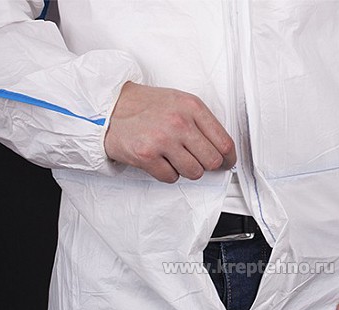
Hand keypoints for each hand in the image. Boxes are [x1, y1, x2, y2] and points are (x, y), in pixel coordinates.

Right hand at [104, 82, 235, 181]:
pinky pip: (171, 178)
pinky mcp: (147, 156)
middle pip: (212, 161)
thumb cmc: (147, 107)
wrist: (110, 108)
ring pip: (194, 173)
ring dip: (186, 170)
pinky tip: (159, 160)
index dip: (228, 158)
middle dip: (206, 165)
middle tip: (196, 160)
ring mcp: (163, 140)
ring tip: (174, 157)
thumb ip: (202, 123)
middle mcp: (179, 122)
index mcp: (192, 107)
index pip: (224, 143)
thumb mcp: (180, 103)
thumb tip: (223, 151)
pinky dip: (167, 173)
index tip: (226, 163)